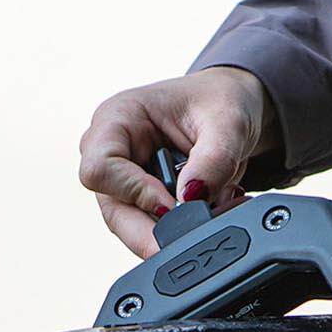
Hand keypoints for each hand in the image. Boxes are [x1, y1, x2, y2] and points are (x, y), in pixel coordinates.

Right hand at [77, 67, 278, 256]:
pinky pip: (157, 231)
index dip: (136, 193)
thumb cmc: (218, 100)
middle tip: (201, 228)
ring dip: (178, 231)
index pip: (100, 169)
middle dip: (159, 228)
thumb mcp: (227, 121)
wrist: (232, 109)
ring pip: (137, 229)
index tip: (174, 203)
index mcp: (116, 119)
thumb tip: (192, 200)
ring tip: (220, 206)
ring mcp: (124, 182)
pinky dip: (187, 230)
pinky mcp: (143, 203)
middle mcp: (112, 153)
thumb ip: (213, 160)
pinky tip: (215, 210)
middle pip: (115, 211)